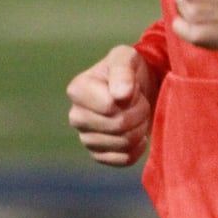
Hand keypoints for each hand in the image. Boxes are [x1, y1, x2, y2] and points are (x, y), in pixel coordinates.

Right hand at [66, 45, 153, 166]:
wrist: (139, 88)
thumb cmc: (130, 68)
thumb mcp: (126, 57)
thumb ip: (122, 71)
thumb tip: (120, 95)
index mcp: (77, 90)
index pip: (109, 106)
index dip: (131, 98)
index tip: (134, 88)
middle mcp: (76, 116)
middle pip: (118, 125)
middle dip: (139, 112)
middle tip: (141, 101)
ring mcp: (86, 138)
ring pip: (123, 143)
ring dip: (140, 127)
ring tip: (139, 113)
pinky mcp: (99, 155)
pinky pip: (124, 159)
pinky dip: (138, 147)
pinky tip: (139, 133)